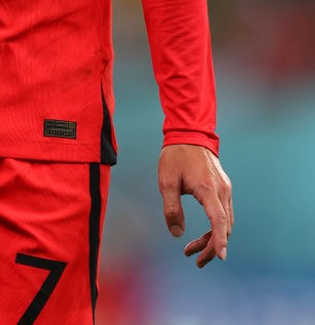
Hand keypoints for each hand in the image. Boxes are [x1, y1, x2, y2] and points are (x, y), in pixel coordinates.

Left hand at [158, 144, 232, 267]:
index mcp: (207, 188)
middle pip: (224, 227)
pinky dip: (216, 227)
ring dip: (213, 238)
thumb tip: (177, 233)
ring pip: (226, 222)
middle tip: (193, 258)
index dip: (219, 241)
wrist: (189, 134)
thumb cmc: (175, 157)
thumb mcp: (166, 181)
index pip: (219, 220)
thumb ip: (171, 208)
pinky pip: (225, 213)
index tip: (221, 257)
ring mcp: (225, 189)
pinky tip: (203, 233)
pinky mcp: (224, 188)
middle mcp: (222, 190)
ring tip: (192, 248)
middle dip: (211, 247)